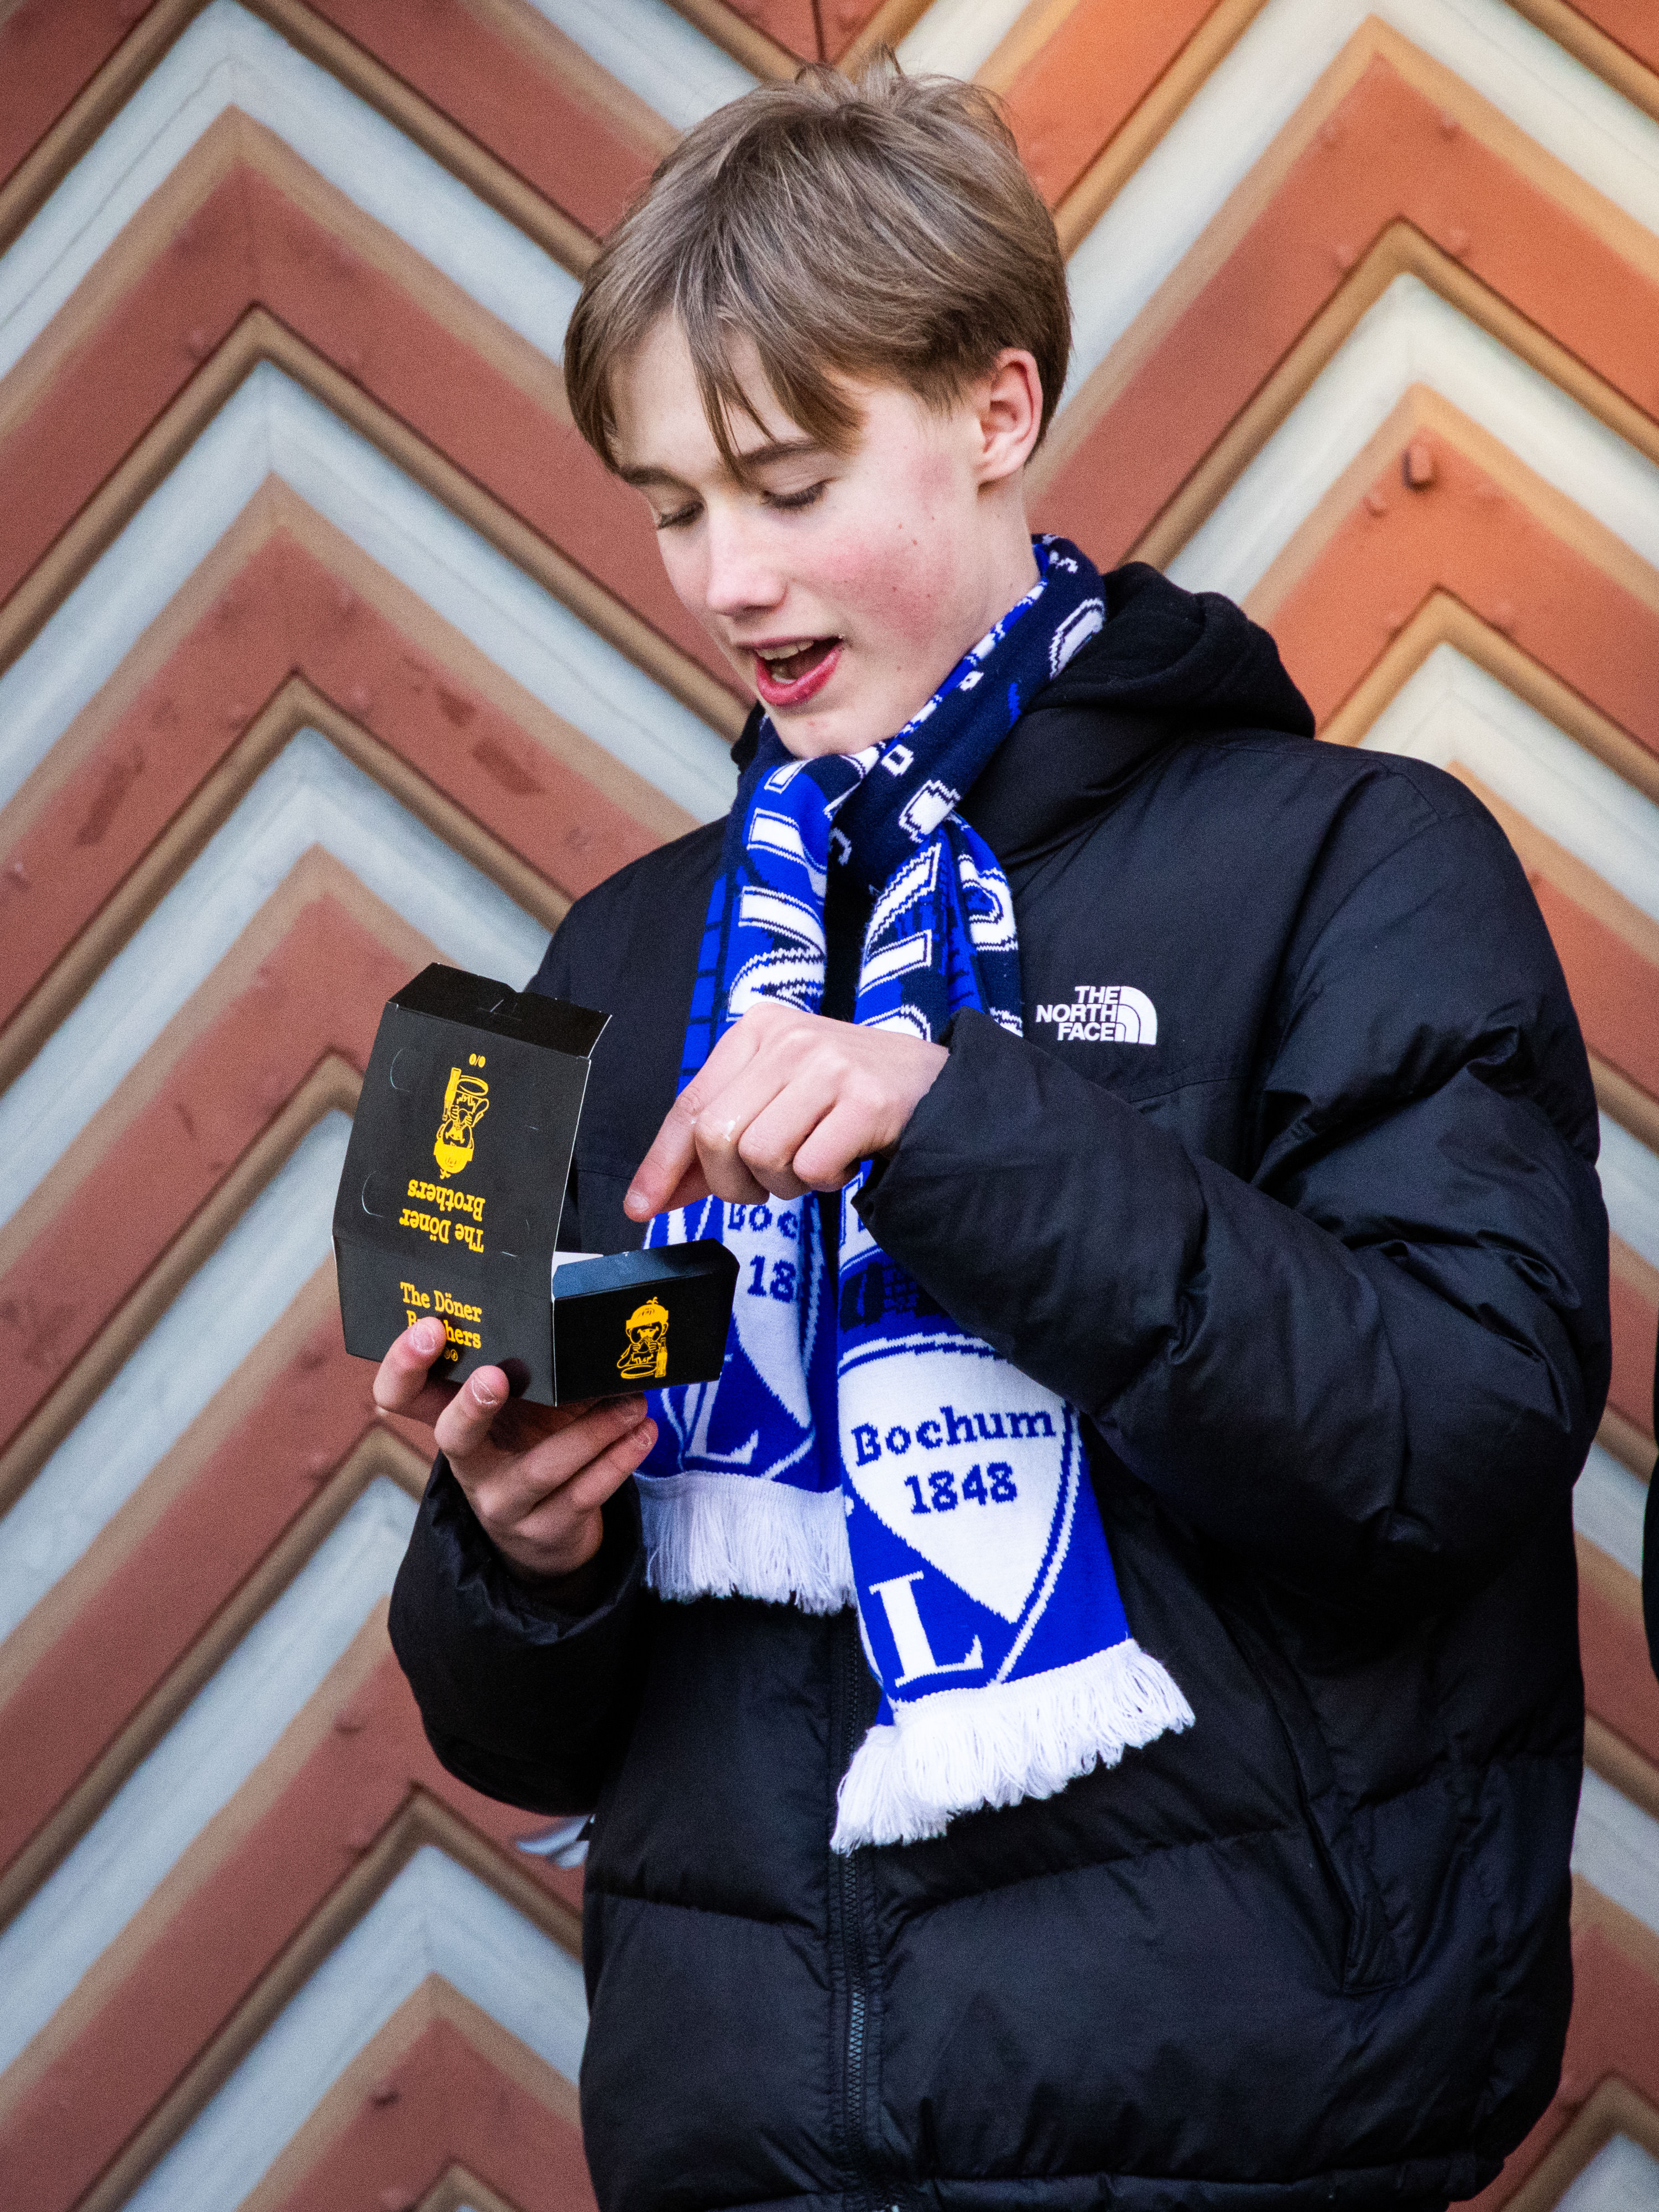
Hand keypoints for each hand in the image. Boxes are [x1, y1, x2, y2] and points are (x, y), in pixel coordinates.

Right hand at [374, 1318, 656, 1581]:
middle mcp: (470, 1466)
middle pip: (453, 1437)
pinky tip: (642, 1433)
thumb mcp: (518, 1412)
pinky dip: (619, 1459)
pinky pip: (583, 1493)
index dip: (403, 1365)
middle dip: (472, 1406)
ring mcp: (504, 1504)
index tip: (430, 1329)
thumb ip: (531, 1373)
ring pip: (541, 1467)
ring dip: (592, 1431)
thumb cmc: (529, 1449)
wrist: (545, 1538)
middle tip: (496, 1376)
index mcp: (451, 1423)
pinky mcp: (547, 1529)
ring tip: (631, 1402)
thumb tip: (581, 1324)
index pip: (401, 1396)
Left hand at [624, 1003, 946, 1217]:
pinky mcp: (865, 1099)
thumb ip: (721, 1137)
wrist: (939, 1090)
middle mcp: (789, 1038)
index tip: (643, 1206)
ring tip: (816, 1162)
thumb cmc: (851, 1098)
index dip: (662, 1164)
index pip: (690, 1105)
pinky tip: (846, 1158)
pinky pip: (811, 1168)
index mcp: (757, 1031)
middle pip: (717, 1137)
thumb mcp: (779, 1097)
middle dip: (734, 1183)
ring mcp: (829, 1065)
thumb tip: (656, 1192)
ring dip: (785, 1183)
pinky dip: (825, 1181)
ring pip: (760, 1155)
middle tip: (767, 1186)